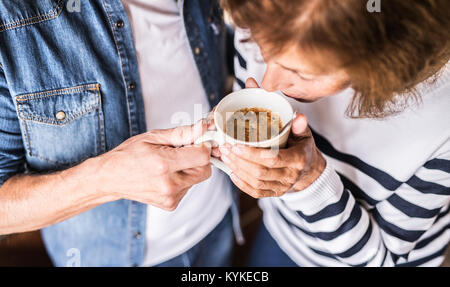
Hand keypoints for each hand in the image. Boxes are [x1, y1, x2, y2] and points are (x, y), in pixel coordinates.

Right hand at [96, 120, 211, 209]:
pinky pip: (188, 188)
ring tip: (169, 164)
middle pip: (204, 170)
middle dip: (198, 159)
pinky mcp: (171, 205)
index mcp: (164, 164)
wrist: (110, 178)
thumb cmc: (129, 154)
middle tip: (181, 152)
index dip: (203, 146)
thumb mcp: (153, 136)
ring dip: (190, 169)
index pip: (203, 156)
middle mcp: (169, 184)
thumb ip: (181, 133)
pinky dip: (183, 180)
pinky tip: (166, 175)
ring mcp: (170, 197)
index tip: (196, 141)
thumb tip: (202, 127)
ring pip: (197, 179)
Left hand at [218, 78, 325, 197]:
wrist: (309, 169)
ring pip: (256, 182)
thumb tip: (298, 115)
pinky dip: (242, 184)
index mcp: (298, 159)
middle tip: (225, 148)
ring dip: (238, 169)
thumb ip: (298, 124)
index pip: (272, 158)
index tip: (235, 144)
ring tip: (225, 156)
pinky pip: (256, 192)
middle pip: (260, 171)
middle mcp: (290, 176)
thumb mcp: (303, 133)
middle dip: (239, 160)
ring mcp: (282, 187)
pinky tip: (232, 172)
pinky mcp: (275, 193)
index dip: (252, 153)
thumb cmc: (302, 147)